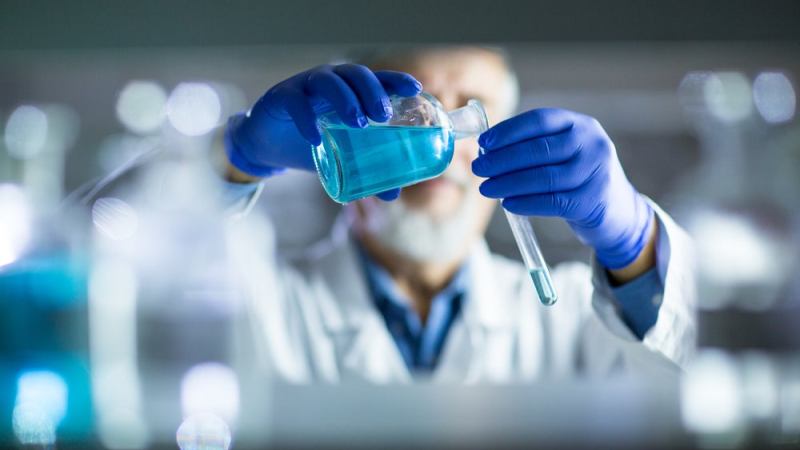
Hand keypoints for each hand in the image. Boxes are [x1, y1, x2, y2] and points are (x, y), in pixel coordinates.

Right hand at [224, 64, 421, 199]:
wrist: (270, 146)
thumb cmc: (314, 144)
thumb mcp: (342, 158)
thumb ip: (366, 172)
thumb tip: (393, 194)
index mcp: (351, 91)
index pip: (377, 78)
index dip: (396, 80)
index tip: (415, 89)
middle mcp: (332, 81)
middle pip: (355, 74)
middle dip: (373, 92)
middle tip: (383, 116)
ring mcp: (306, 85)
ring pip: (328, 80)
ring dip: (346, 100)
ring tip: (358, 124)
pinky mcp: (282, 96)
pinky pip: (296, 102)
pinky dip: (307, 119)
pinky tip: (316, 139)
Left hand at [472, 108, 653, 269]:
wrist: (618, 211)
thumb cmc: (579, 178)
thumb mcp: (566, 152)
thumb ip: (535, 146)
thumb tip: (487, 149)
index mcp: (581, 125)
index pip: (540, 120)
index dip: (508, 130)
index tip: (484, 142)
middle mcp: (592, 144)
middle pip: (538, 149)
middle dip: (502, 159)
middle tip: (478, 168)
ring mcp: (596, 172)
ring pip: (543, 177)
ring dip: (508, 183)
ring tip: (486, 188)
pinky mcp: (592, 201)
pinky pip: (551, 202)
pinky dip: (525, 203)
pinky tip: (508, 203)